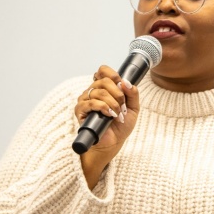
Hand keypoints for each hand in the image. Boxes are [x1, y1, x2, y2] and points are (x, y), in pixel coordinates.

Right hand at [75, 65, 139, 187]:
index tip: (122, 86)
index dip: (113, 75)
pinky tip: (110, 115)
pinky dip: (104, 108)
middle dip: (118, 94)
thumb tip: (126, 82)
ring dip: (113, 104)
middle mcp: (93, 91)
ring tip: (118, 115)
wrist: (114, 142)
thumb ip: (133, 93)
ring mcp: (85, 100)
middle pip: (104, 81)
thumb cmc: (121, 125)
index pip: (103, 71)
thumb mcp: (133, 108)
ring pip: (99, 92)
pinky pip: (91, 103)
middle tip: (123, 107)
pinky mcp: (80, 110)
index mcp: (104, 87)